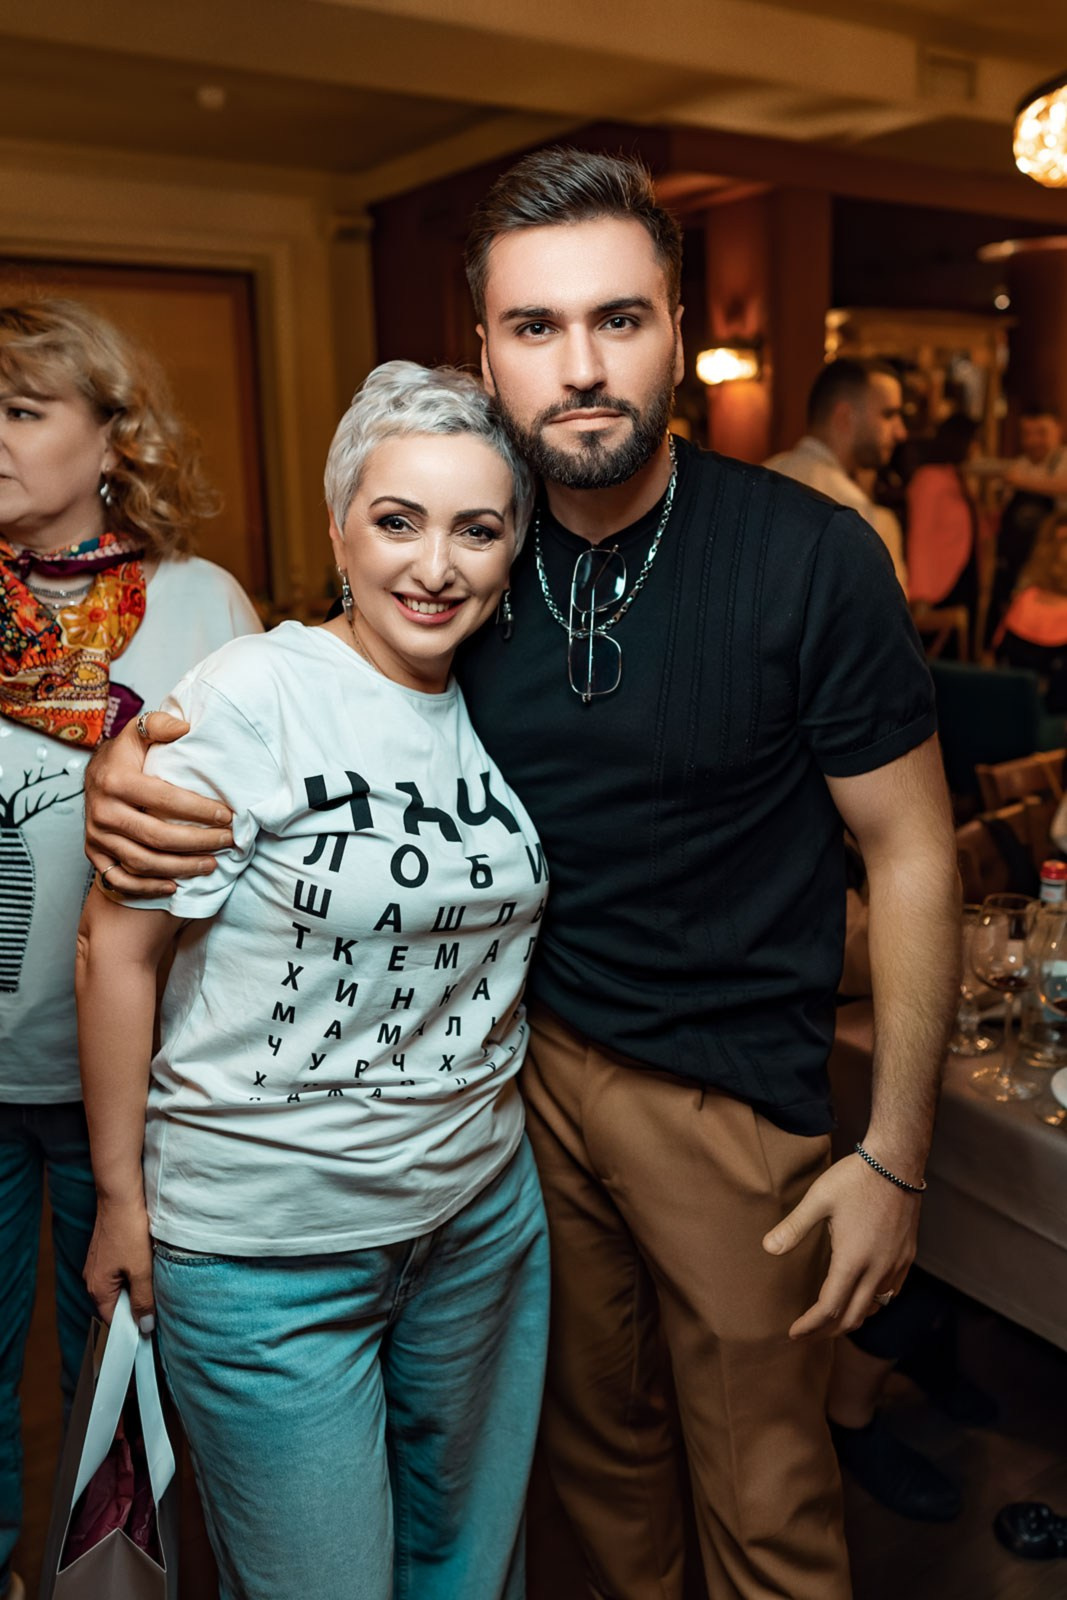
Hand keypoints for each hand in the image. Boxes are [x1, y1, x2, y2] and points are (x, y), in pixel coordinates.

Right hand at [84, 712, 232, 895]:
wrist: (92, 776)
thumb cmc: (124, 757)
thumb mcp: (137, 732)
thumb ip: (159, 725)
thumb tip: (185, 727)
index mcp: (115, 781)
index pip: (164, 799)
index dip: (199, 810)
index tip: (227, 816)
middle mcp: (103, 811)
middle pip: (157, 836)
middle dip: (198, 842)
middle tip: (227, 842)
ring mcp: (97, 836)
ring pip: (143, 862)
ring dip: (181, 867)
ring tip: (212, 864)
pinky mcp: (94, 854)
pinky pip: (120, 880)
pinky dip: (148, 888)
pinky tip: (175, 886)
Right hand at [84, 1196, 155, 1328]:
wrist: (120, 1197)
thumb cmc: (129, 1232)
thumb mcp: (141, 1270)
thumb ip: (142, 1300)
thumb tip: (143, 1327)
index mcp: (97, 1289)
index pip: (112, 1320)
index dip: (131, 1326)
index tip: (151, 1327)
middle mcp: (92, 1279)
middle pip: (115, 1304)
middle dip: (135, 1305)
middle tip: (157, 1303)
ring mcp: (97, 1265)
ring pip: (118, 1287)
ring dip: (135, 1288)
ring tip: (153, 1281)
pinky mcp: (104, 1253)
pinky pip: (118, 1273)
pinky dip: (132, 1273)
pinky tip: (146, 1264)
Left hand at [762, 1153, 917, 1339]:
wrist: (897, 1162)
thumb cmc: (855, 1179)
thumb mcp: (818, 1199)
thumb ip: (793, 1227)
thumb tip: (767, 1248)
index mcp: (853, 1260)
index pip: (830, 1308)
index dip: (810, 1326)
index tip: (794, 1332)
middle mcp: (877, 1269)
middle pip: (854, 1318)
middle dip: (828, 1331)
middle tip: (808, 1333)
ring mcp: (895, 1264)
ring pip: (875, 1308)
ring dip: (852, 1319)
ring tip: (831, 1318)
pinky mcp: (907, 1256)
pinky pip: (892, 1292)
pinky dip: (874, 1303)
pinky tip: (862, 1295)